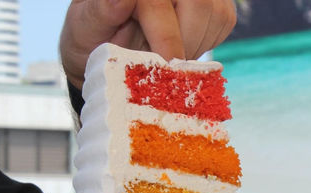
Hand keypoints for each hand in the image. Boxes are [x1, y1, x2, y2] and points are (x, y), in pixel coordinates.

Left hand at [60, 0, 236, 88]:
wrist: (109, 46)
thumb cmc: (93, 37)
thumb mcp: (85, 28)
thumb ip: (101, 11)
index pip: (158, 2)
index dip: (167, 37)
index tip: (167, 68)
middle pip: (198, 3)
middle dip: (186, 41)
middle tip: (168, 66)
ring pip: (216, 12)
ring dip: (197, 43)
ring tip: (170, 54)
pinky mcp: (215, 1)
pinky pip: (225, 20)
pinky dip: (207, 40)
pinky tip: (184, 45)